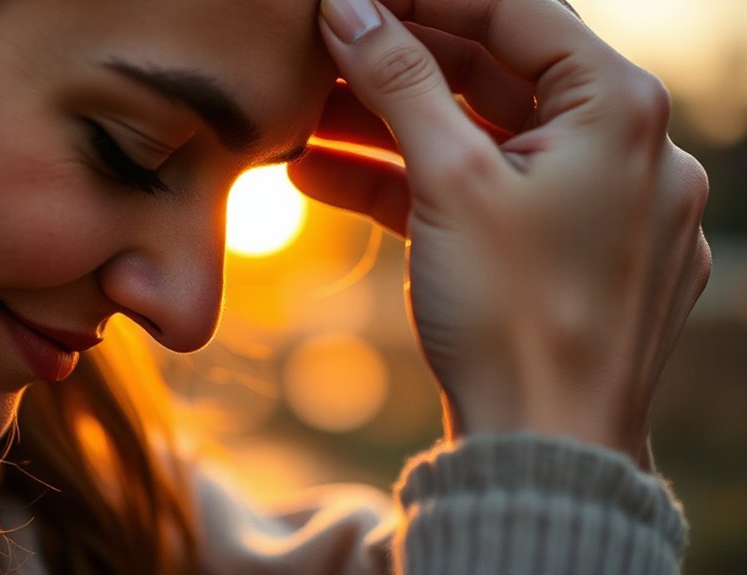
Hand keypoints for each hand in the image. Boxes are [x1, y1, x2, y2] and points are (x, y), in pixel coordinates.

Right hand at [290, 0, 710, 465]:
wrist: (546, 450)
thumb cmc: (516, 317)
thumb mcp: (451, 182)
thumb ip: (402, 82)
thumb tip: (352, 9)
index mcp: (621, 110)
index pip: (515, 12)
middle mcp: (626, 148)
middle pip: (494, 76)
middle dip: (396, 66)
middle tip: (323, 53)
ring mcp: (595, 204)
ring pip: (480, 141)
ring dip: (390, 130)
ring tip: (306, 120)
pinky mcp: (561, 252)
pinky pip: (482, 197)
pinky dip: (412, 185)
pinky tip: (327, 179)